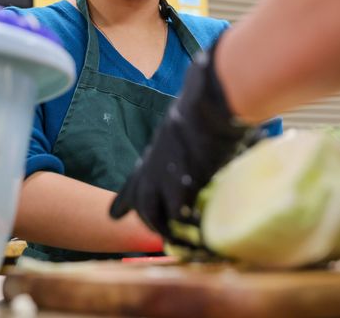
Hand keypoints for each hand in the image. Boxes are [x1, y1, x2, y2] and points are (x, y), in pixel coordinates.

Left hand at [109, 43, 253, 244]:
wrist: (211, 102)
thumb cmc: (211, 103)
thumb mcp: (192, 119)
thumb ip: (196, 134)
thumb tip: (225, 130)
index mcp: (158, 147)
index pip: (134, 178)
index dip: (124, 199)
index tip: (113, 215)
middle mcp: (154, 162)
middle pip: (140, 199)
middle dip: (145, 219)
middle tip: (157, 233)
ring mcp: (163, 174)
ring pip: (151, 211)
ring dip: (163, 227)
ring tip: (178, 238)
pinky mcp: (180, 183)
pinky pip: (175, 215)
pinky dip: (184, 225)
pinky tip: (197, 231)